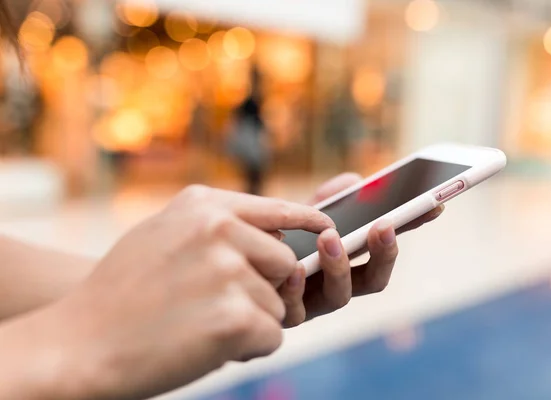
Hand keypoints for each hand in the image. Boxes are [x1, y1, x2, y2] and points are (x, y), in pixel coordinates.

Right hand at [11, 186, 333, 399]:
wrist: (77, 344)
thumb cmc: (123, 292)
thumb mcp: (165, 234)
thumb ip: (218, 226)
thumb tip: (277, 233)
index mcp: (204, 205)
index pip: (279, 210)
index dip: (308, 224)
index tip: (327, 231)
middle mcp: (219, 229)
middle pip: (286, 263)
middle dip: (264, 290)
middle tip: (216, 306)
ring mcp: (228, 271)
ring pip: (279, 304)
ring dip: (250, 322)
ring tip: (199, 324)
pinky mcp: (236, 317)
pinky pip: (271, 336)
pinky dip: (247, 348)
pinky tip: (202, 344)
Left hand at [280, 173, 443, 326]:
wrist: (238, 262)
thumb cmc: (277, 241)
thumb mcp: (302, 217)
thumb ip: (328, 200)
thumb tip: (353, 180)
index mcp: (350, 261)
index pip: (388, 245)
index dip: (413, 226)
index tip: (434, 204)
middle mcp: (338, 286)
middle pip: (374, 279)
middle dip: (384, 254)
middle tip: (384, 226)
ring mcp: (314, 304)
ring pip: (340, 297)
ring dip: (339, 267)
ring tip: (330, 238)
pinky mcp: (285, 314)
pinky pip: (295, 307)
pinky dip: (296, 286)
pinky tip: (294, 267)